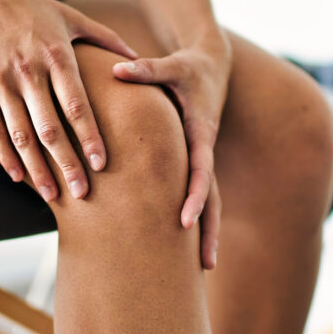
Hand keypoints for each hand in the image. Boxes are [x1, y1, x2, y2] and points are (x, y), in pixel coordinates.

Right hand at [0, 0, 136, 200]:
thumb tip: (137, 59)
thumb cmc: (27, 6)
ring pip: (21, 134)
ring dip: (37, 168)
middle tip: (82, 193)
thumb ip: (105, 37)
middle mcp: (28, 71)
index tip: (102, 164)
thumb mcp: (68, 16)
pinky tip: (18, 176)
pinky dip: (5, 154)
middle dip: (67, 163)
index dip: (90, 137)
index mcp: (56, 55)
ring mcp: (0, 80)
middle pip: (51, 128)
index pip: (78, 105)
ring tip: (52, 195)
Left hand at [112, 33, 232, 268]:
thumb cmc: (191, 67)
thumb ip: (146, 70)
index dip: (194, 196)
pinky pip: (195, 194)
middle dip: (209, 230)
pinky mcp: (195, 161)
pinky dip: (194, 218)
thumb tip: (118, 69)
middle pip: (212, 197)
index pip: (200, 170)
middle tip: (205, 264)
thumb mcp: (172, 65)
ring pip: (208, 201)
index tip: (185, 221)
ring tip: (204, 269)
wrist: (214, 64)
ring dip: (207, 234)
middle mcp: (205, 150)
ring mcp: (202, 158)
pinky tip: (185, 247)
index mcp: (202, 132)